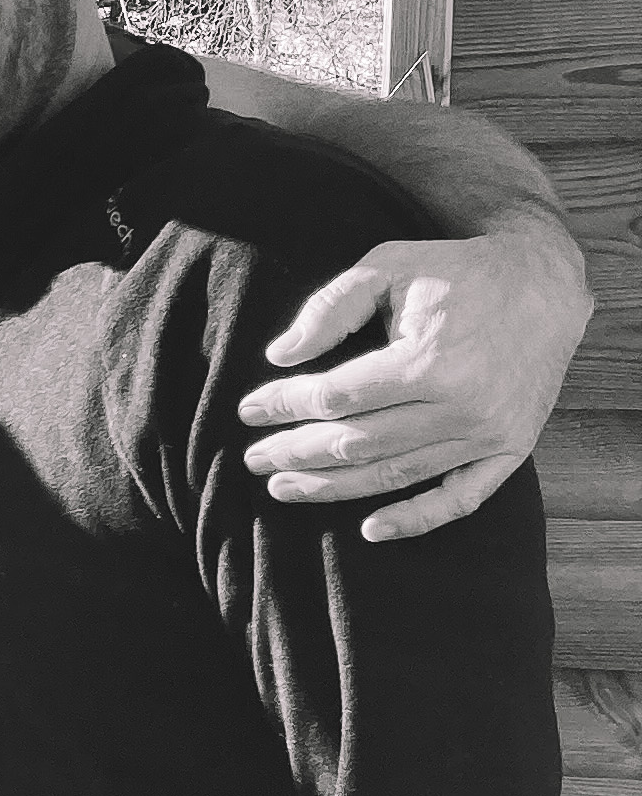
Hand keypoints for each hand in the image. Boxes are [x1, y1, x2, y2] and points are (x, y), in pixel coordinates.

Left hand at [239, 228, 587, 544]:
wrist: (546, 283)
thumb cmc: (459, 271)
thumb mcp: (390, 264)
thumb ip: (332, 306)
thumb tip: (279, 355)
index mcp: (429, 359)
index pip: (336, 397)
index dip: (284, 405)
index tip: (250, 410)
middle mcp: (461, 405)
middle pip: (357, 443)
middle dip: (297, 452)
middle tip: (255, 458)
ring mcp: (489, 433)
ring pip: (395, 475)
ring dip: (333, 488)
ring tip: (285, 487)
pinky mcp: (510, 449)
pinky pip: (459, 499)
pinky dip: (415, 519)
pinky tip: (370, 530)